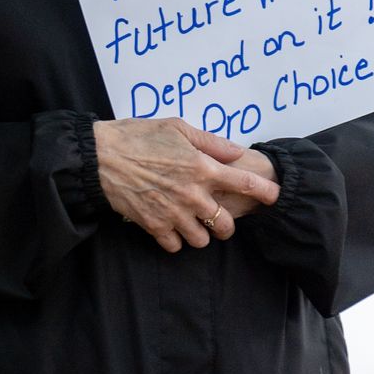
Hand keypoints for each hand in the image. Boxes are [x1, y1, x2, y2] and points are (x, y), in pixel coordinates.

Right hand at [94, 119, 280, 252]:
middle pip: (226, 226)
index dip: (265, 192)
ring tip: (191, 224)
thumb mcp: (176, 127)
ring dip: (200, 235)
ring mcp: (173, 213)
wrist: (100, 156)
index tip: (274, 197)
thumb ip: (210, 142)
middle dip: (226, 226)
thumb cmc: (137, 136)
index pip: (245, 184)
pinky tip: (170, 228)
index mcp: (201, 167)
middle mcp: (192, 194)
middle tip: (218, 219)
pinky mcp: (154, 225)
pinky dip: (175, 240)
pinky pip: (175, 246)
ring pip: (202, 241)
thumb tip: (237, 151)